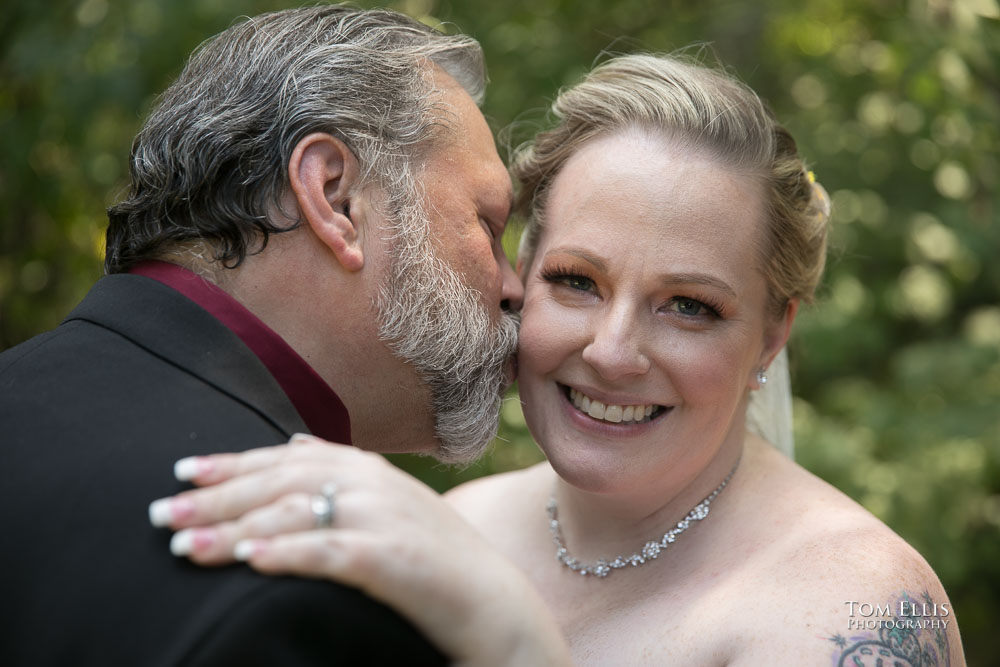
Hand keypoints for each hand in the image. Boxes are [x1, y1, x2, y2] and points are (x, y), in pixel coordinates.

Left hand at [148, 434, 570, 666]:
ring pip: (295, 515)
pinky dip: (289, 554)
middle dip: (216, 499)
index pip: (284, 458)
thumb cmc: (433, 554)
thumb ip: (340, 469)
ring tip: (187, 548)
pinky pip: (331, 551)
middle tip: (161, 515)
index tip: (182, 472)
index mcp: (365, 466)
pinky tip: (252, 562)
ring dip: (236, 531)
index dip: (231, 464)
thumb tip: (288, 441)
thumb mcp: (388, 499)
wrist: (493, 599)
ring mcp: (384, 517)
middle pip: (279, 484)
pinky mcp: (394, 557)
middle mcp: (372, 482)